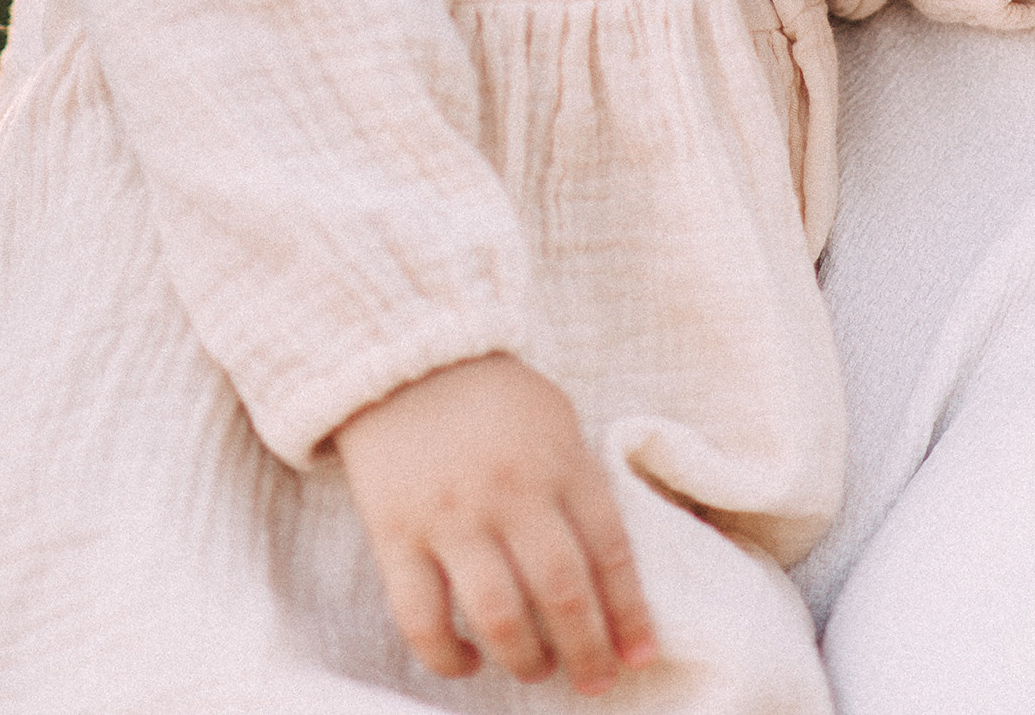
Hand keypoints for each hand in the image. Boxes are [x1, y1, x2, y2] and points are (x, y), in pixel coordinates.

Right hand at [333, 352, 657, 694]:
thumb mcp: (555, 419)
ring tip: (538, 671)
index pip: (609, 552)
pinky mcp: (395, 534)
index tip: (640, 655)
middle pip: (562, 593)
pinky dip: (448, 656)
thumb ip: (580, 484)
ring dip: (527, 661)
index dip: (631, 615)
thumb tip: (608, 571)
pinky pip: (422, 619)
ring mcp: (450, 516)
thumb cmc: (489, 393)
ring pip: (500, 616)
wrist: (401, 353)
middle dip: (587, 651)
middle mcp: (510, 492)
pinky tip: (468, 659)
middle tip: (595, 680)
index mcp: (558, 460)